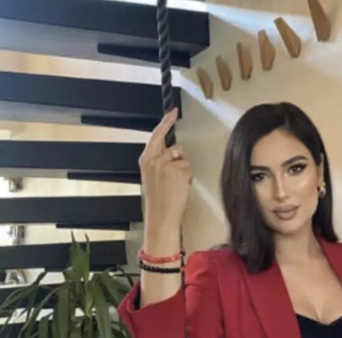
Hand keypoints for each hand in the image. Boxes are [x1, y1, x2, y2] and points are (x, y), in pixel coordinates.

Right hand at [139, 108, 191, 230]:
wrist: (161, 216)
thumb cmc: (158, 199)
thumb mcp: (151, 176)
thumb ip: (158, 161)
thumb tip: (171, 152)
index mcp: (146, 159)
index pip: (157, 135)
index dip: (166, 121)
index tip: (173, 111)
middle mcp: (155, 159)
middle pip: (175, 147)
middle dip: (179, 156)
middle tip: (179, 163)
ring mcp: (168, 165)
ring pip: (184, 159)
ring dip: (183, 169)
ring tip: (176, 184)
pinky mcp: (180, 171)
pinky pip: (189, 168)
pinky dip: (188, 177)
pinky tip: (180, 187)